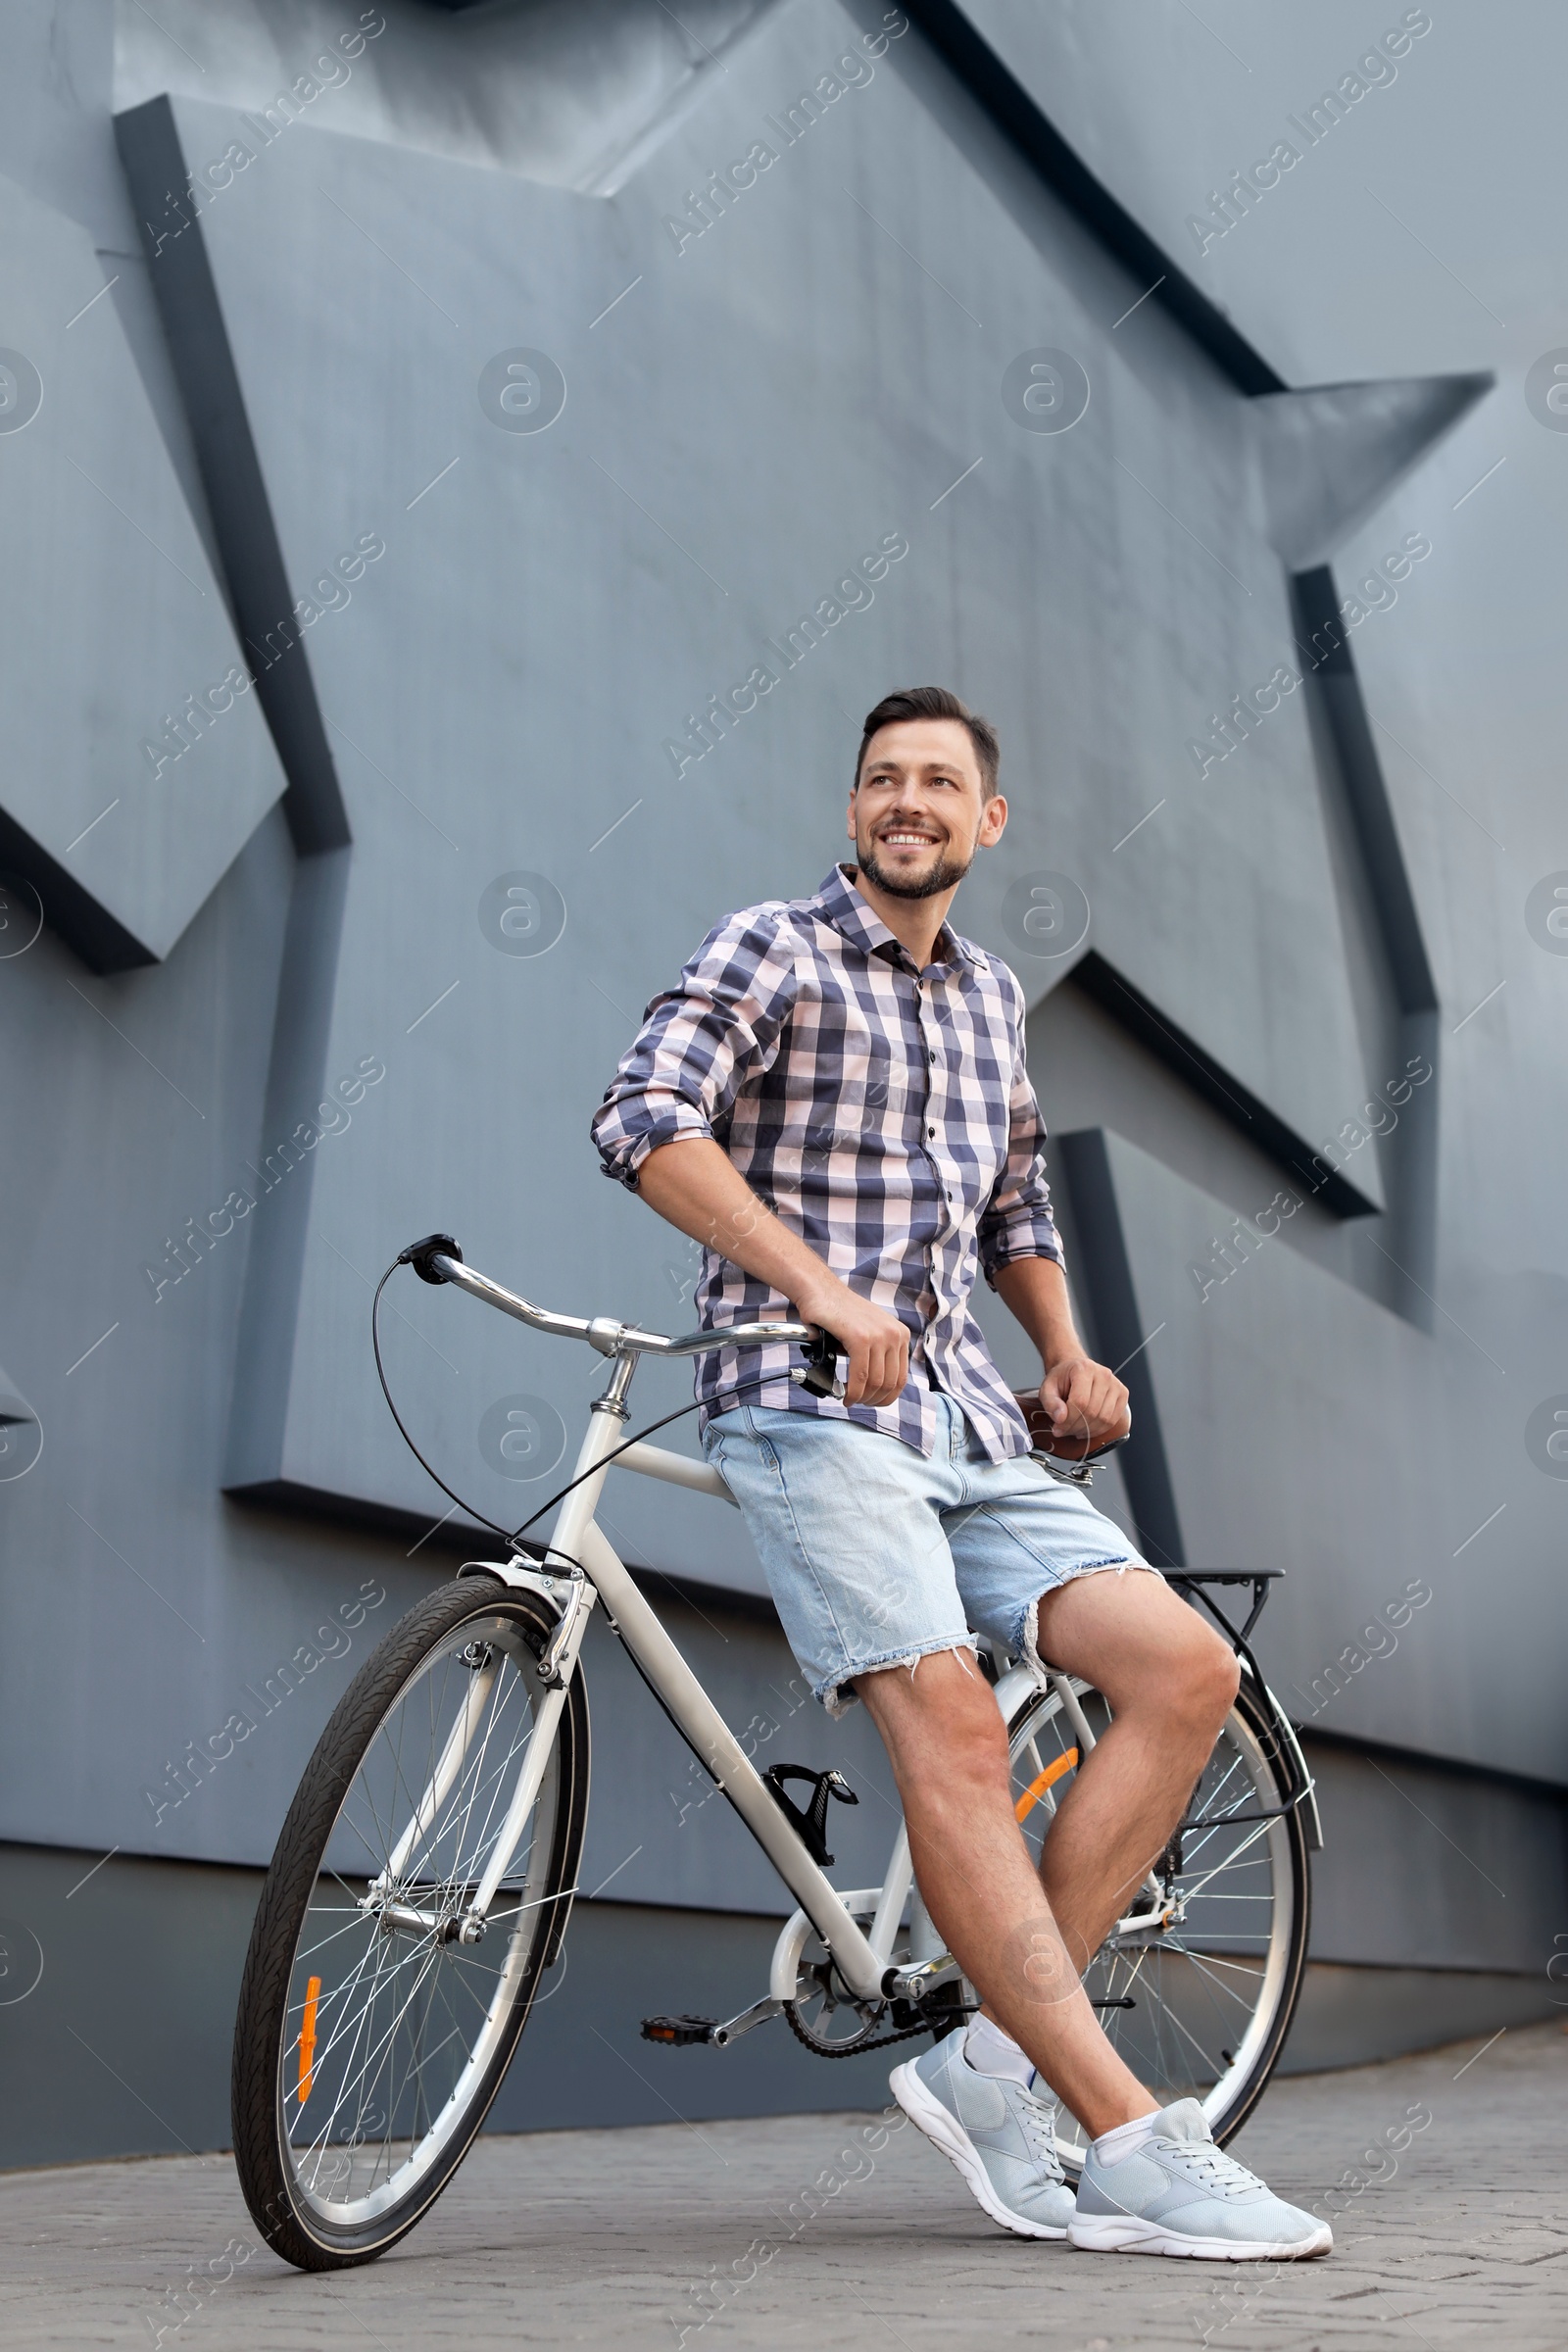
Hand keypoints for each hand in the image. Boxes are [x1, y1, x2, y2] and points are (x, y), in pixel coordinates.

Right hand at [795, 1281, 909, 1409]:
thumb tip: (878, 1386)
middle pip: (890, 1383)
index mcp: (901, 1334)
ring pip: (876, 1382)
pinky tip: (844, 1394)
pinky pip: (860, 1375)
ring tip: (849, 1398)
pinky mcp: (861, 1338)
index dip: (887, 1397)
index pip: (901, 1377)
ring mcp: (879, 1335)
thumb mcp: (870, 1332)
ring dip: (861, 1397)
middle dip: (873, 1400)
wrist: (820, 1291)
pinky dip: (852, 1391)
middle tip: (857, 1403)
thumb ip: (879, 1354)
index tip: (873, 1402)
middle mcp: (895, 1334)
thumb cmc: (839, 1313)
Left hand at [1037, 1354, 1129, 1458]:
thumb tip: (1060, 1418)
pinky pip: (1113, 1420)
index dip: (1068, 1420)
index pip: (1080, 1401)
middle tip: (1064, 1431)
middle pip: (1092, 1411)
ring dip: (1087, 1430)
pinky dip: (1099, 1430)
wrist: (1074, 1370)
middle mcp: (1103, 1374)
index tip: (1057, 1428)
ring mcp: (1116, 1384)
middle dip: (1075, 1427)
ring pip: (1104, 1418)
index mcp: (1084, 1368)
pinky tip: (1087, 1428)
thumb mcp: (1047, 1388)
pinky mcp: (1122, 1394)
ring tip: (1074, 1429)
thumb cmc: (1062, 1379)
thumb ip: (1050, 1402)